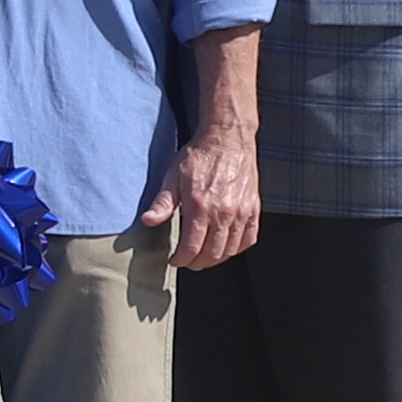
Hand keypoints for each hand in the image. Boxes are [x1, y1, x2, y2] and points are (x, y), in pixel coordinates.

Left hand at [147, 124, 260, 275]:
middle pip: (212, 253)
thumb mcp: (173, 176)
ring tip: (204, 257)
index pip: (192, 247)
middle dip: (197, 263)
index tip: (175, 260)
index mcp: (200, 206)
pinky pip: (249, 238)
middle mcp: (223, 212)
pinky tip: (226, 246)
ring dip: (216, 259)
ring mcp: (241, 212)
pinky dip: (237, 248)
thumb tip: (148, 221)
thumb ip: (163, 203)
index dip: (181, 259)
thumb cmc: (200, 156)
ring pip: (231, 250)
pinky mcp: (254, 209)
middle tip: (188, 261)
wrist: (228, 138)